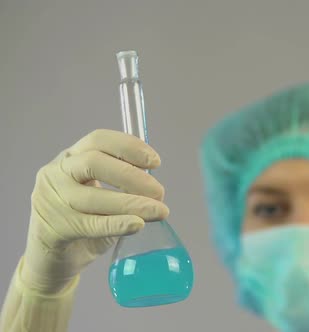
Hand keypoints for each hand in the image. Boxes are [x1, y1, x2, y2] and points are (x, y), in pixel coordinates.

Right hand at [21, 129, 168, 293]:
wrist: (53, 256)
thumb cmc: (83, 218)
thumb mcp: (100, 192)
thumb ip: (121, 182)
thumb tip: (154, 184)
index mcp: (70, 157)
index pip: (99, 139)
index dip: (129, 147)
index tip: (156, 162)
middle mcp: (56, 173)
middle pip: (95, 163)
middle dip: (132, 176)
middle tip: (159, 192)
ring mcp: (50, 201)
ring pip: (95, 197)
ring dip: (133, 203)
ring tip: (160, 211)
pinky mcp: (53, 229)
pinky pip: (91, 224)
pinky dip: (117, 224)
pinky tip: (138, 224)